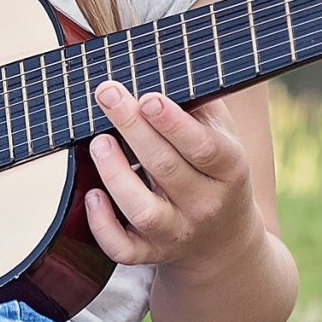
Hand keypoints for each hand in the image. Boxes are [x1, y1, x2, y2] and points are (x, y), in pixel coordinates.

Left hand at [83, 81, 260, 272]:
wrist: (225, 243)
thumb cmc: (216, 173)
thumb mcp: (224, 138)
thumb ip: (201, 107)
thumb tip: (162, 67)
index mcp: (229, 170)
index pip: (203, 146)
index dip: (174, 122)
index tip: (148, 96)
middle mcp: (205, 204)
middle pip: (166, 168)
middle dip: (133, 128)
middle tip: (108, 94)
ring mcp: (178, 233)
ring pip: (143, 211)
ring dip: (116, 174)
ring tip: (98, 141)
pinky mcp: (152, 254)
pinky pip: (123, 248)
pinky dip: (103, 225)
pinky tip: (92, 195)